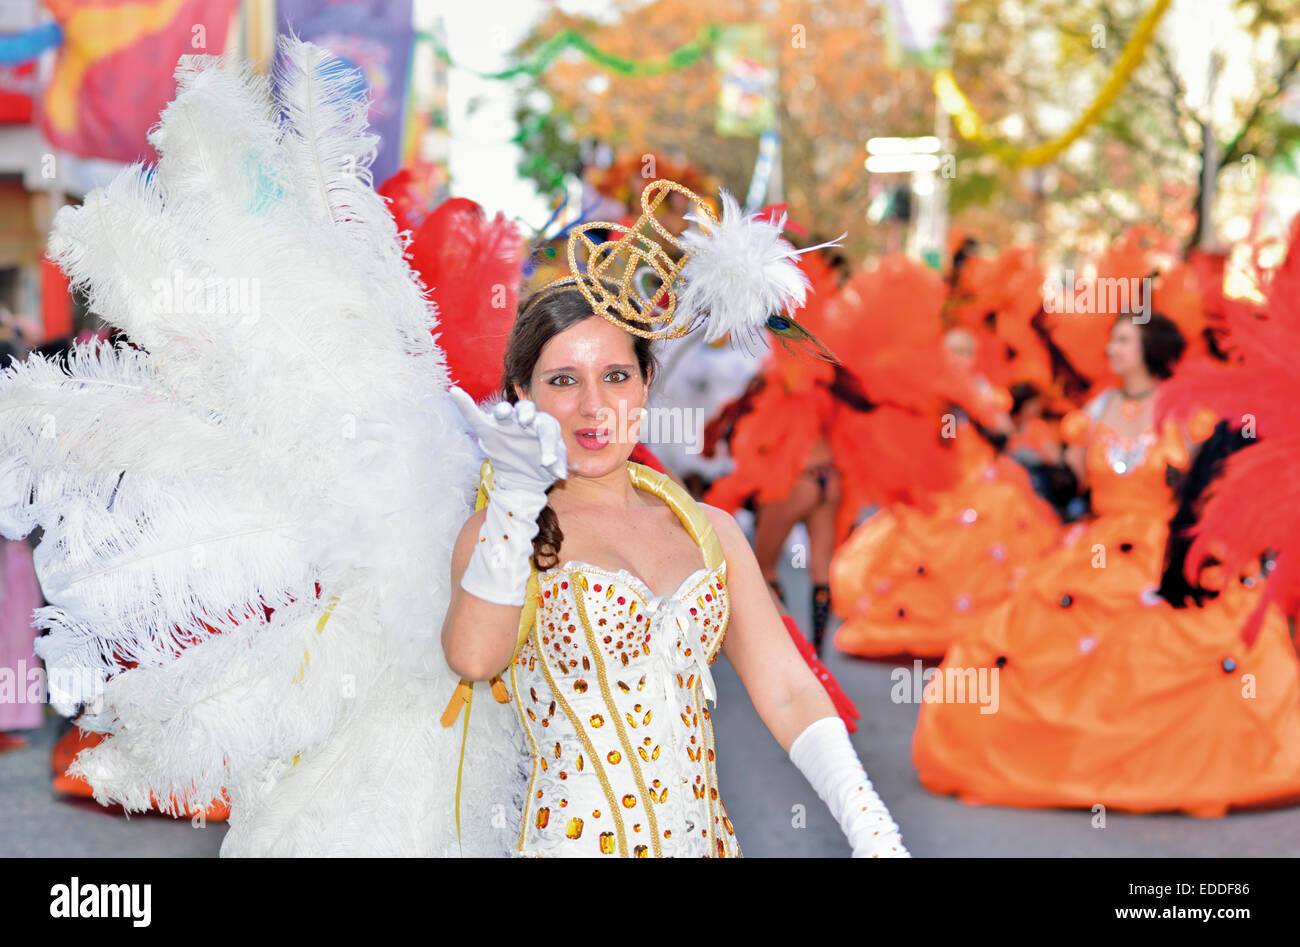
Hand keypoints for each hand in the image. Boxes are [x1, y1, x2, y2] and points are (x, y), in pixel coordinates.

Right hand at [448, 386, 567, 494]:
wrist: (525, 475)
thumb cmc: (543, 465)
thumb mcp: (554, 468)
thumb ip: (557, 466)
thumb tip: (559, 473)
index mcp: (545, 426)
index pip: (548, 430)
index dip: (549, 446)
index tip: (548, 463)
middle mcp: (526, 420)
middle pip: (527, 410)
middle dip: (526, 414)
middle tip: (526, 421)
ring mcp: (507, 424)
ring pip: (504, 411)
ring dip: (503, 411)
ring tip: (502, 414)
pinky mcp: (489, 430)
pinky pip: (475, 416)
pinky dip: (465, 405)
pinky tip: (455, 392)